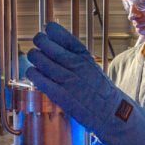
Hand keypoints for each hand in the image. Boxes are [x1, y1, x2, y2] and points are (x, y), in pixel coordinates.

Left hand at [26, 22, 144, 144]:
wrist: (111, 112)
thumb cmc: (98, 89)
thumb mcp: (90, 65)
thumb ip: (73, 54)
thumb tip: (52, 39)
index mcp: (83, 55)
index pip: (60, 34)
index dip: (50, 31)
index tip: (47, 33)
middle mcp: (75, 64)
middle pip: (45, 44)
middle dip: (39, 42)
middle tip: (38, 46)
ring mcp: (68, 80)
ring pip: (39, 59)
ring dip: (34, 57)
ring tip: (36, 60)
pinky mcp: (61, 95)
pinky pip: (39, 79)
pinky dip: (33, 74)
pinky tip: (34, 73)